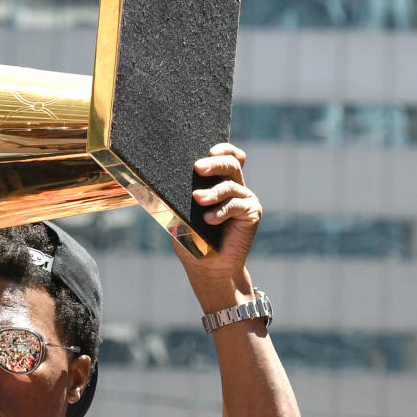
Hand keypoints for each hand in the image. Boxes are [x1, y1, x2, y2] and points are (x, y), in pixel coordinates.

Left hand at [174, 143, 261, 293]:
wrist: (208, 267)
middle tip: (198, 167)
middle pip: (231, 164)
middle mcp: (234, 187)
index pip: (227, 157)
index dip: (223, 149)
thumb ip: (181, 197)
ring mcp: (244, 199)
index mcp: (219, 182)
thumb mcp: (181, 214)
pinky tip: (209, 220)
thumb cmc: (192, 239)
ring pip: (230, 185)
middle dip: (215, 163)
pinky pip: (236, 205)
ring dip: (213, 192)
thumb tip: (164, 182)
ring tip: (197, 199)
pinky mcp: (251, 213)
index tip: (209, 150)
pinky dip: (221, 211)